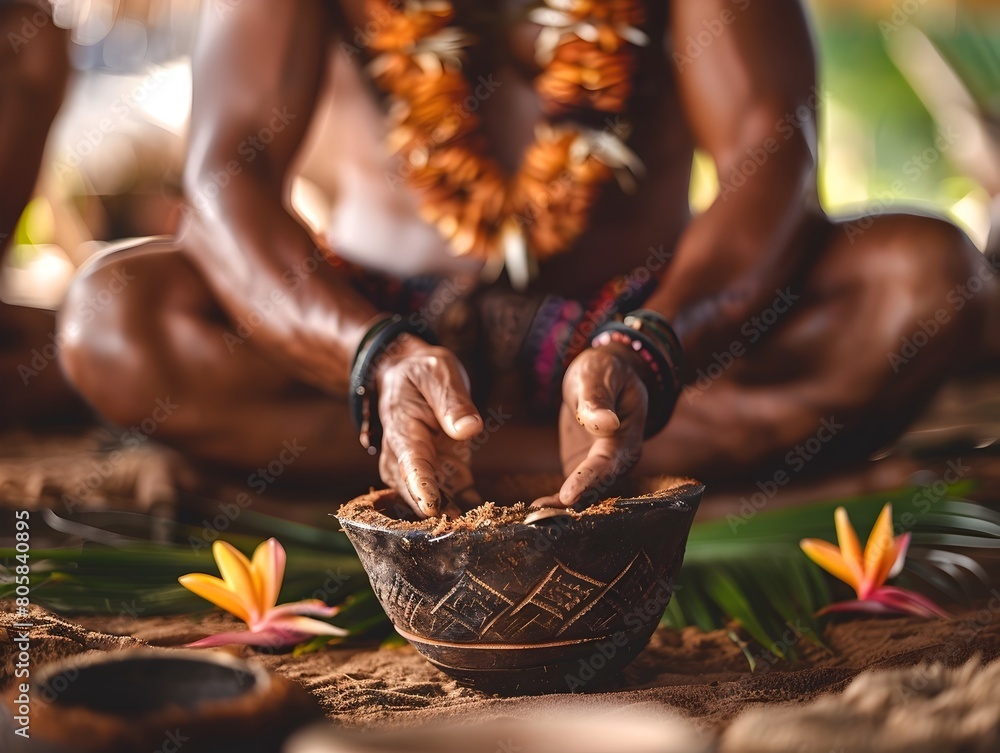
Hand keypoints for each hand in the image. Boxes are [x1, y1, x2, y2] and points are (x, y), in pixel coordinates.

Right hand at [375, 334, 483, 517]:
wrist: (410, 378)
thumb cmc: (422, 373)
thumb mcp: (437, 373)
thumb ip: (451, 401)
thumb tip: (469, 428)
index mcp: (402, 433)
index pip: (409, 465)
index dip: (421, 488)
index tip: (432, 507)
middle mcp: (405, 460)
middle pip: (419, 495)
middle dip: (442, 514)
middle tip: (472, 529)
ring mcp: (422, 472)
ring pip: (436, 504)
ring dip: (458, 518)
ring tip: (487, 530)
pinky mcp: (441, 477)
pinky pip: (455, 500)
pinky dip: (471, 511)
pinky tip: (495, 522)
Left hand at [533, 344, 648, 507]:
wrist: (606, 375)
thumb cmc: (603, 371)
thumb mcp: (597, 375)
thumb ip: (597, 399)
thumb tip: (606, 424)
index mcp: (627, 433)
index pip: (609, 461)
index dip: (589, 479)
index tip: (569, 496)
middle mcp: (619, 456)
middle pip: (600, 486)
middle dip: (574, 503)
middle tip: (544, 517)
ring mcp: (603, 467)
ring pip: (588, 494)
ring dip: (564, 509)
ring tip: (535, 518)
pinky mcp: (586, 470)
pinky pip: (575, 491)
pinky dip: (557, 503)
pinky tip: (536, 510)